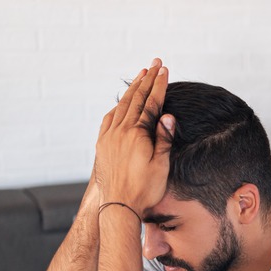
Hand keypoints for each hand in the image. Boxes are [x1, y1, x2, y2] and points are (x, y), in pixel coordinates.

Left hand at [94, 58, 175, 215]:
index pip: (151, 104)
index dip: (159, 86)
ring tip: (141, 75)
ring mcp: (109, 137)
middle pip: (135, 99)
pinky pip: (109, 118)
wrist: (118, 207)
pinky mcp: (102, 145)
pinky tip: (122, 103)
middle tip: (154, 64)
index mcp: (136, 134)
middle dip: (146, 79)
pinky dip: (118, 106)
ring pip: (122, 106)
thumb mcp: (161, 166)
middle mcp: (120, 131)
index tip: (164, 71)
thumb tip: (168, 116)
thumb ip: (164, 139)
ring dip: (132, 89)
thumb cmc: (144, 190)